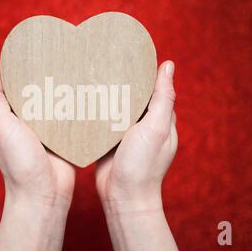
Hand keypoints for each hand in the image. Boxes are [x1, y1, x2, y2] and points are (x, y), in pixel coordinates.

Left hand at [0, 61, 74, 250]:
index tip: (34, 47)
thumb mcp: (1, 127)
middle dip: (48, 75)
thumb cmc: (19, 163)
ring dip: (66, 90)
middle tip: (64, 54)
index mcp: (10, 116)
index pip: (15, 85)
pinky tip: (89, 92)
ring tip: (80, 68)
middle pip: (38, 91)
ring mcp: (48, 130)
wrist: (44, 195)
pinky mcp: (66, 138)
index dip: (22, 67)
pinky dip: (78, 107)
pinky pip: (72, 118)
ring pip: (57, 103)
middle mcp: (29, 121)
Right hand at [96, 60, 178, 250]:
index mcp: (160, 118)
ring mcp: (125, 132)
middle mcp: (144, 123)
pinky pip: (103, 121)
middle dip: (120, 80)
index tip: (126, 53)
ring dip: (106, 95)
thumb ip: (163, 98)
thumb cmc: (142, 165)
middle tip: (101, 62)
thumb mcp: (156, 128)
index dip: (142, 70)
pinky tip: (83, 100)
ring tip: (88, 76)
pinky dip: (96, 111)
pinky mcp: (109, 140)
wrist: (122, 197)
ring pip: (116, 107)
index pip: (153, 87)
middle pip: (133, 95)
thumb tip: (168, 65)